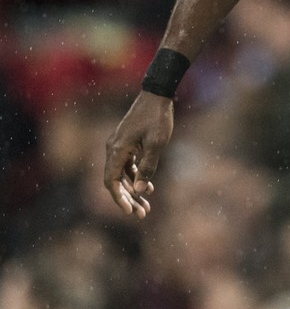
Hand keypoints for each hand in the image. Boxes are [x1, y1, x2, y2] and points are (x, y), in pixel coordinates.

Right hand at [103, 93, 174, 218]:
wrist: (157, 94)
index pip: (111, 181)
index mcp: (117, 150)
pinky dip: (136, 177)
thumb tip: (141, 190)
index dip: (119, 198)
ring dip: (133, 190)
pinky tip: (149, 187)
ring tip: (147, 205)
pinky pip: (127, 166)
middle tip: (142, 214)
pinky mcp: (126, 143)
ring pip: (122, 175)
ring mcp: (118, 146)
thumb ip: (148, 167)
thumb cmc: (158, 118)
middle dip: (128, 199)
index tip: (130, 211)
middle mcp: (113, 149)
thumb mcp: (157, 144)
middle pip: (116, 181)